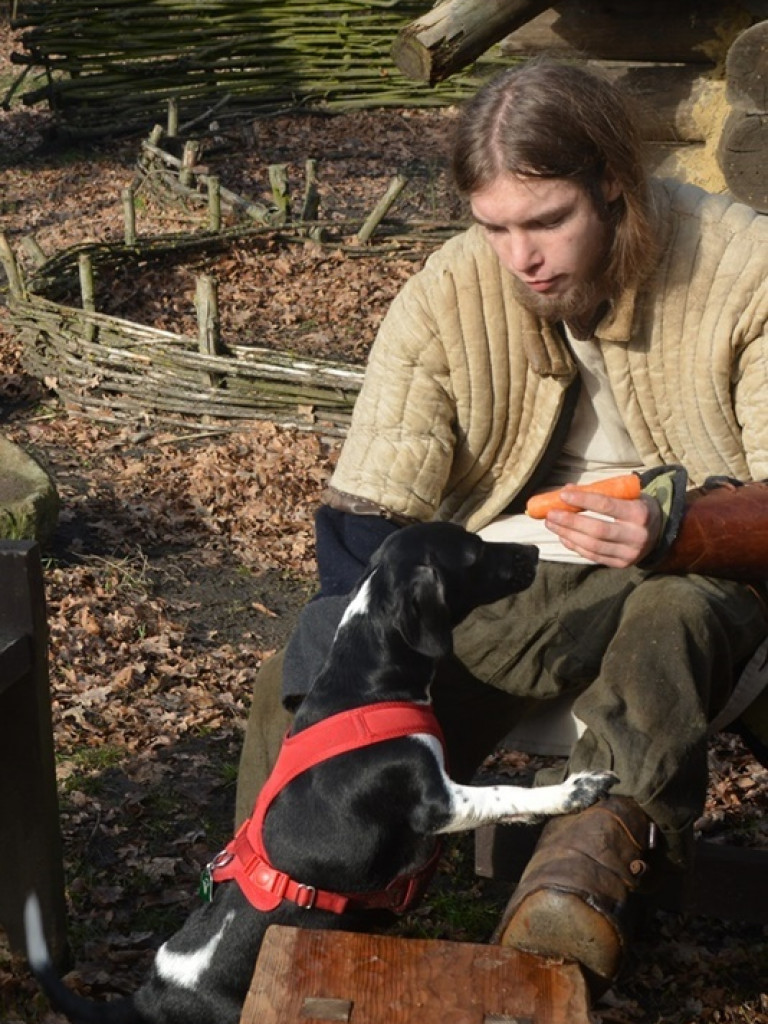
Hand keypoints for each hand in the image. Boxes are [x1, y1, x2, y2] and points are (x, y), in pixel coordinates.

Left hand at [544, 488, 661, 567]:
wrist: (660, 532)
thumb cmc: (637, 508)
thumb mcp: (627, 496)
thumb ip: (600, 492)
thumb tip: (566, 490)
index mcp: (640, 513)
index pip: (607, 506)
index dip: (583, 500)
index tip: (563, 495)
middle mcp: (637, 536)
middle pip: (597, 530)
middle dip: (570, 522)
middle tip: (550, 514)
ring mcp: (630, 553)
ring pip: (593, 546)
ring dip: (568, 535)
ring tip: (552, 524)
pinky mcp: (622, 564)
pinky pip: (594, 557)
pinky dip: (575, 547)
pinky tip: (563, 536)